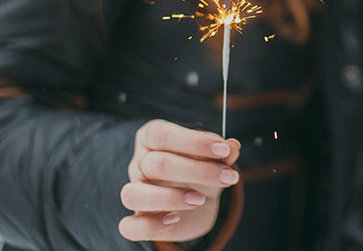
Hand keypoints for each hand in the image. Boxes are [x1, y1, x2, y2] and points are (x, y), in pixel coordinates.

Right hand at [118, 120, 240, 241]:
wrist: (200, 199)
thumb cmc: (202, 169)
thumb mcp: (215, 157)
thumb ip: (224, 151)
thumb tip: (232, 147)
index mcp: (152, 138)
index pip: (162, 135)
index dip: (194, 142)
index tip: (223, 150)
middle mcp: (139, 163)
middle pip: (156, 164)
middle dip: (198, 171)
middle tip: (228, 177)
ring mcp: (135, 192)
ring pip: (133, 195)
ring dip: (171, 198)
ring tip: (200, 199)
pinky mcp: (138, 220)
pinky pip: (130, 227)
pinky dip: (152, 225)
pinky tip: (175, 218)